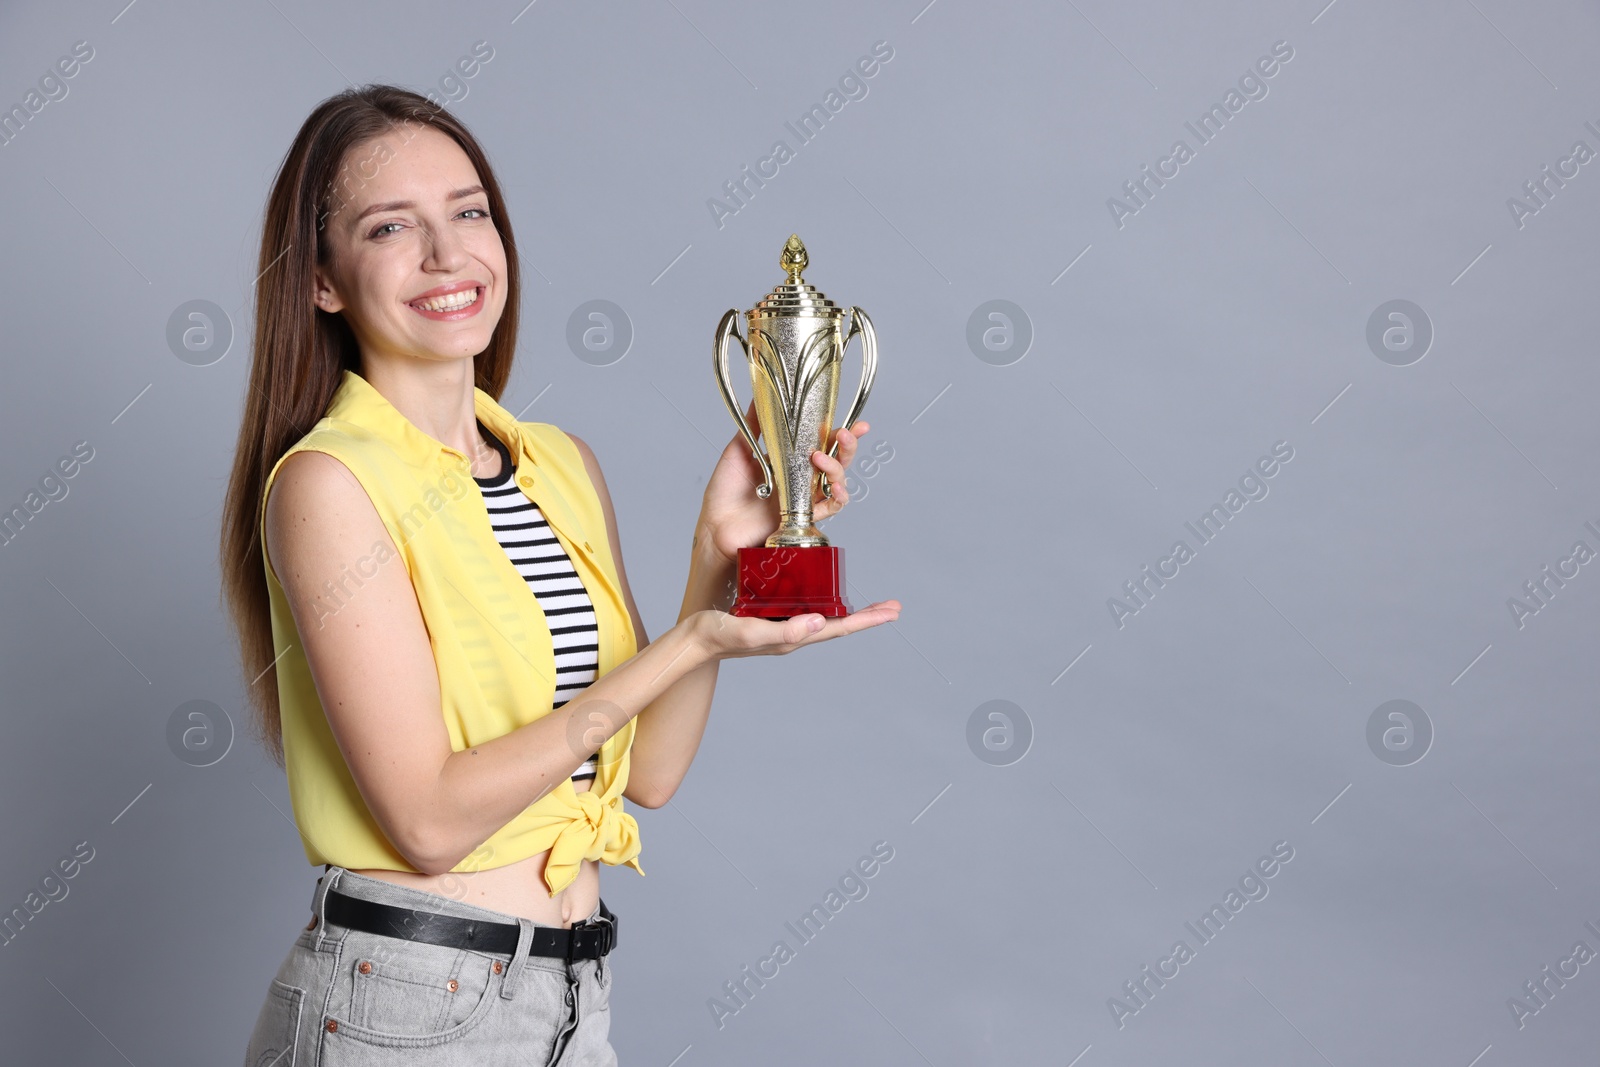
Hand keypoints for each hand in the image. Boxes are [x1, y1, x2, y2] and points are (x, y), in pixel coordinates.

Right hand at [688, 600, 901, 660]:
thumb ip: (785, 631)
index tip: (891, 611)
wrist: (694, 638)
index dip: (867, 620)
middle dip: (866, 615)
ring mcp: (784, 625)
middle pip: (839, 624)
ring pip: (825, 617)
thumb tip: (821, 623)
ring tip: (870, 603)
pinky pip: (806, 608)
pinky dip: (824, 600)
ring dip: (849, 610)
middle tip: (892, 606)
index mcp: (794, 637)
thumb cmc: (718, 635)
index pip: (839, 629)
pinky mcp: (773, 615)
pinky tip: (825, 591)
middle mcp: (794, 633)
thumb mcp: (751, 631)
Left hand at [696, 397, 869, 565]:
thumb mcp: (739, 449)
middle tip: (844, 434)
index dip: (842, 434)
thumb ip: (755, 424)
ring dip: (837, 469)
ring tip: (820, 458)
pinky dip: (837, 498)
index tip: (858, 424)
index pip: (823, 444)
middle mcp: (801, 479)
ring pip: (836, 483)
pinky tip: (835, 488)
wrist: (714, 524)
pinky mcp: (800, 517)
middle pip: (838, 462)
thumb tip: (760, 394)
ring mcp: (803, 499)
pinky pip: (829, 509)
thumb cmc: (725, 491)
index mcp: (791, 461)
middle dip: (848, 447)